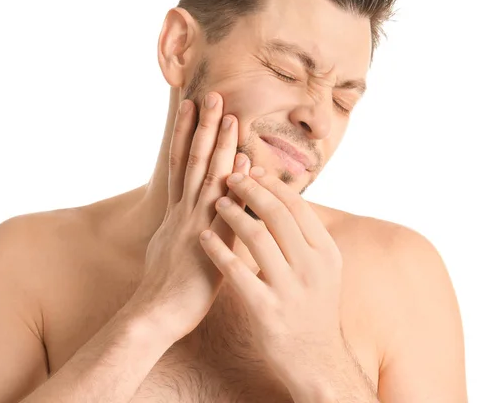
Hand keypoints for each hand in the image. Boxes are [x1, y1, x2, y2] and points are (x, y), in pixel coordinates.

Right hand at [127, 93, 249, 343]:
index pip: (179, 163)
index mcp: (175, 211)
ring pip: (206, 176)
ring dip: (219, 144)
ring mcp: (194, 223)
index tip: (191, 106)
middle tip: (212, 95)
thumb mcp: (165, 248)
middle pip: (192, 160)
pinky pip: (224, 207)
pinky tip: (246, 162)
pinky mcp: (208, 242)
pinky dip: (234, 184)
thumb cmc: (163, 288)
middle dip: (203, 127)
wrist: (154, 315)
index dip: (186, 133)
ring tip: (228, 115)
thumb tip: (179, 216)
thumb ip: (176, 227)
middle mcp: (183, 211)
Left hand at [199, 166, 346, 386]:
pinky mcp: (266, 310)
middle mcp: (311, 267)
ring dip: (232, 213)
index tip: (252, 169)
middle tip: (230, 177)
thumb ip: (305, 235)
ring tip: (217, 202)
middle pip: (276, 214)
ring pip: (256, 236)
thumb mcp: (322, 268)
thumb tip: (282, 194)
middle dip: (250, 189)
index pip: (297, 205)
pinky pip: (236, 272)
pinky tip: (204, 237)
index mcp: (326, 252)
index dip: (272, 183)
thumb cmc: (312, 306)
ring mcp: (289, 290)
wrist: (315, 360)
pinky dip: (217, 249)